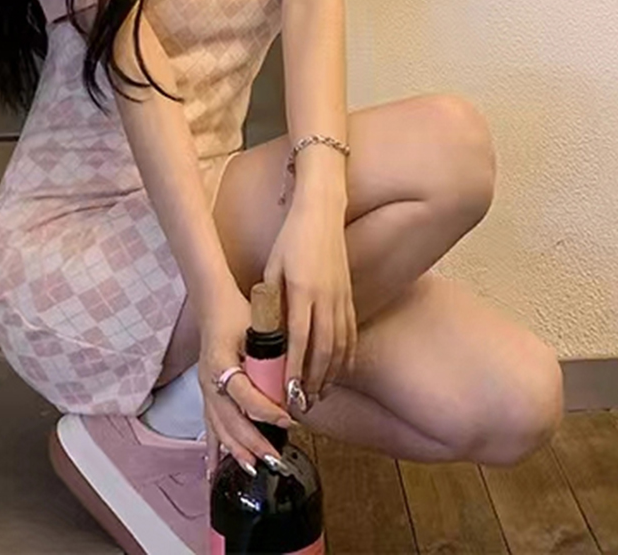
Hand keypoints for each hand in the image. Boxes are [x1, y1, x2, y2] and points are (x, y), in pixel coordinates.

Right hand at [199, 284, 293, 478]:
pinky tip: (214, 470)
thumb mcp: (257, 326)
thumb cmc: (238, 313)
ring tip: (252, 468)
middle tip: (274, 458)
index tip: (288, 420)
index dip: (266, 411)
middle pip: (229, 419)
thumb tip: (296, 375)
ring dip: (236, 450)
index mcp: (220, 363)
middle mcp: (209, 380)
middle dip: (252, 442)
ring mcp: (205, 389)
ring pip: (218, 428)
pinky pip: (209, 426)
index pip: (244, 395)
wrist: (215, 304)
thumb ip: (273, 351)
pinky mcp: (206, 394)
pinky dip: (214, 448)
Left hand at [264, 194, 356, 409]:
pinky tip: (338, 372)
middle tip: (303, 404)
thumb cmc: (292, 239)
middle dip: (314, 381)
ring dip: (330, 374)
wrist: (323, 214)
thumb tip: (267, 334)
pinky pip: (350, 333)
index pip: (299, 339)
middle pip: (324, 349)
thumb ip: (272, 300)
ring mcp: (342, 297)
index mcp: (302, 290)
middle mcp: (326, 297)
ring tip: (319, 396)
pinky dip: (345, 357)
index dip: (295, 369)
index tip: (288, 392)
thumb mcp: (273, 267)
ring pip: (340, 345)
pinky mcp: (350, 295)